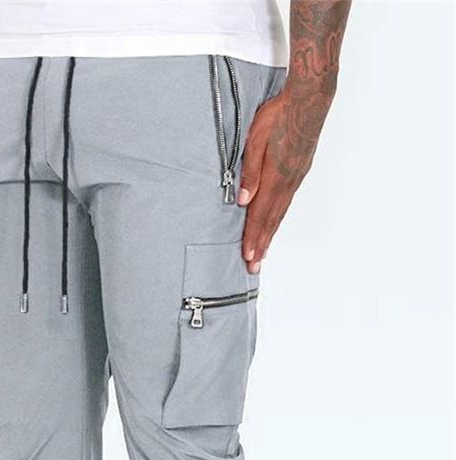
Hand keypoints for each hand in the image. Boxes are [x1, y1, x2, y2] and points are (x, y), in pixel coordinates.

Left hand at [237, 86, 330, 272]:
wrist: (310, 99)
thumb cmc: (279, 115)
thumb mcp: (255, 140)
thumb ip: (249, 172)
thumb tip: (242, 201)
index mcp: (275, 177)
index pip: (260, 215)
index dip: (253, 238)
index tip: (247, 257)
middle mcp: (288, 183)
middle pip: (271, 220)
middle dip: (261, 245)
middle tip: (253, 267)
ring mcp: (296, 178)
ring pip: (280, 213)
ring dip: (269, 235)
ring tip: (262, 252)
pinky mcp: (299, 172)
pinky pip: (286, 202)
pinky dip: (278, 218)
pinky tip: (274, 223)